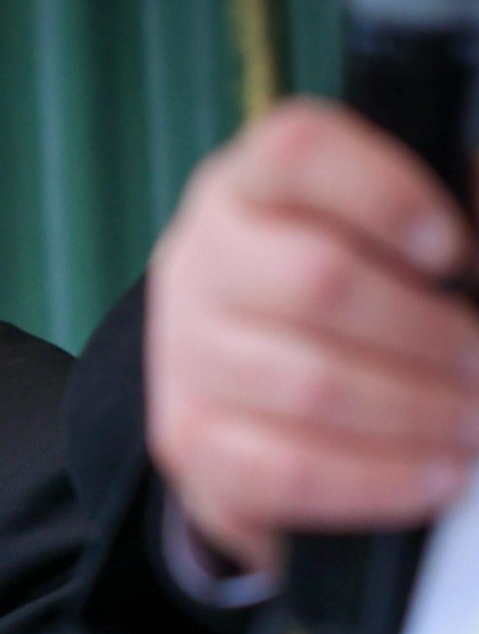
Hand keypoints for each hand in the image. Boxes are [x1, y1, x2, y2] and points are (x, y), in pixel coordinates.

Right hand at [147, 98, 478, 575]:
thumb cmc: (349, 288)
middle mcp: (202, 261)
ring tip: (474, 422)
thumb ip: (455, 223)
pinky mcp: (187, 441)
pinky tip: (434, 473)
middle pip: (315, 279)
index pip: (296, 152)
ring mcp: (183, 355)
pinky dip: (377, 480)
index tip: (450, 247)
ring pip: (309, 385)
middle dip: (427, 331)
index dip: (382, 192)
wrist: (247, 382)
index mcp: (251, 186)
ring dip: (418, 411)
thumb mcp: (396, 233)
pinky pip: (284, 471)